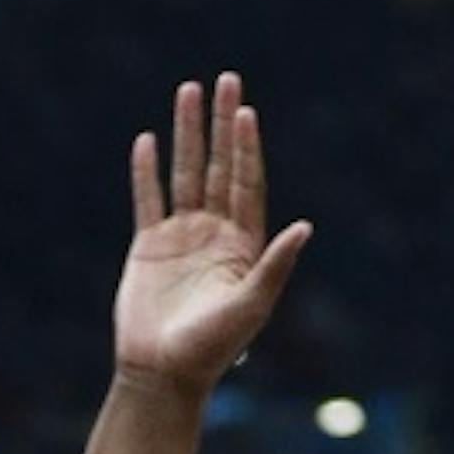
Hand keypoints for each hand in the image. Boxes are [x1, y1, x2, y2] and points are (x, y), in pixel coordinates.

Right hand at [113, 73, 312, 399]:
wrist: (162, 372)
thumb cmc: (212, 348)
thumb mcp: (252, 305)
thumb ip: (276, 264)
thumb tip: (306, 226)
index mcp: (244, 244)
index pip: (246, 183)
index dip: (246, 147)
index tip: (246, 111)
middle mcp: (215, 233)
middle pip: (217, 167)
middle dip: (220, 124)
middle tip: (225, 81)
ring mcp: (180, 237)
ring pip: (183, 174)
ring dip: (185, 134)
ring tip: (187, 92)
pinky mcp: (147, 247)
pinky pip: (148, 200)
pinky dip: (147, 171)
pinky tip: (147, 141)